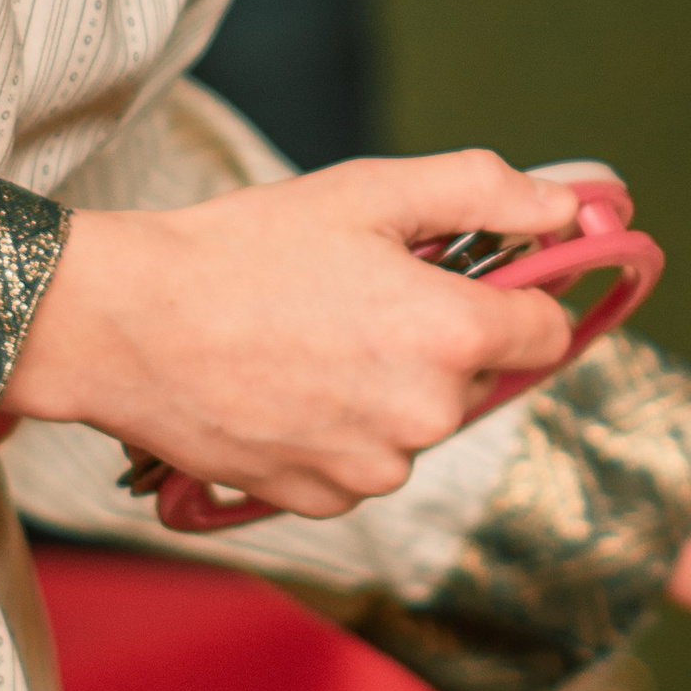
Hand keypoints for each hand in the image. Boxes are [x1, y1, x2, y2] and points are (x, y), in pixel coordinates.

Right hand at [5, 152, 582, 519]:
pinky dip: (337, 430)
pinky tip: (285, 385)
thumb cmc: (242, 249)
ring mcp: (371, 469)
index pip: (548, 332)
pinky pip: (361, 463)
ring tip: (308, 339)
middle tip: (358, 295)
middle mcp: (424, 417)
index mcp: (451, 335)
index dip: (519, 297)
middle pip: (474, 377)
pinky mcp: (320, 500)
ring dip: (385, 388)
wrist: (125, 324)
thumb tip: (565, 206)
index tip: (477, 277)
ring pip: (414, 423)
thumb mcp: (370, 190)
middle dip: (437, 338)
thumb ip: (486, 190)